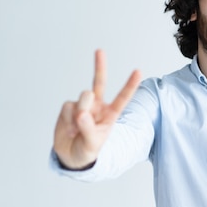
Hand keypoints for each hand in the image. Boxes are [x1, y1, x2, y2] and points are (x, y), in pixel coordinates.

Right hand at [53, 50, 141, 168]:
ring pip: (83, 97)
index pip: (122, 98)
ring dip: (80, 113)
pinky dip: (67, 119)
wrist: (70, 155)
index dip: (130, 85)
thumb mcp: (92, 144)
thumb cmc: (87, 149)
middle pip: (99, 83)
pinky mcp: (69, 107)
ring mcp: (83, 105)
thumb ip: (89, 129)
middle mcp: (97, 106)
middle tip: (100, 51)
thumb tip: (81, 113)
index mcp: (110, 114)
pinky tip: (69, 129)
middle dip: (99, 66)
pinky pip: (68, 107)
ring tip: (77, 130)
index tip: (138, 71)